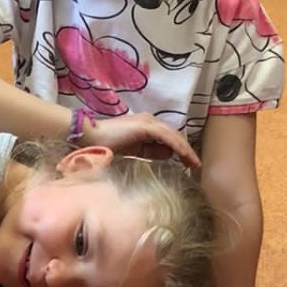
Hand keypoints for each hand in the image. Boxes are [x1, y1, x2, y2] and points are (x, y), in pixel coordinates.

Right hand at [82, 112, 200, 171]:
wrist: (91, 137)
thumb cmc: (108, 145)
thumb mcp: (135, 151)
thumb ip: (151, 152)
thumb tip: (168, 155)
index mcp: (147, 126)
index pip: (169, 138)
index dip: (180, 150)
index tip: (188, 164)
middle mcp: (150, 120)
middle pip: (174, 136)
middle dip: (186, 151)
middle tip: (195, 165)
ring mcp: (148, 122)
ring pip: (174, 136)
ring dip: (186, 150)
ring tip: (194, 164)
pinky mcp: (146, 126)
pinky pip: (167, 137)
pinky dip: (178, 147)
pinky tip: (185, 157)